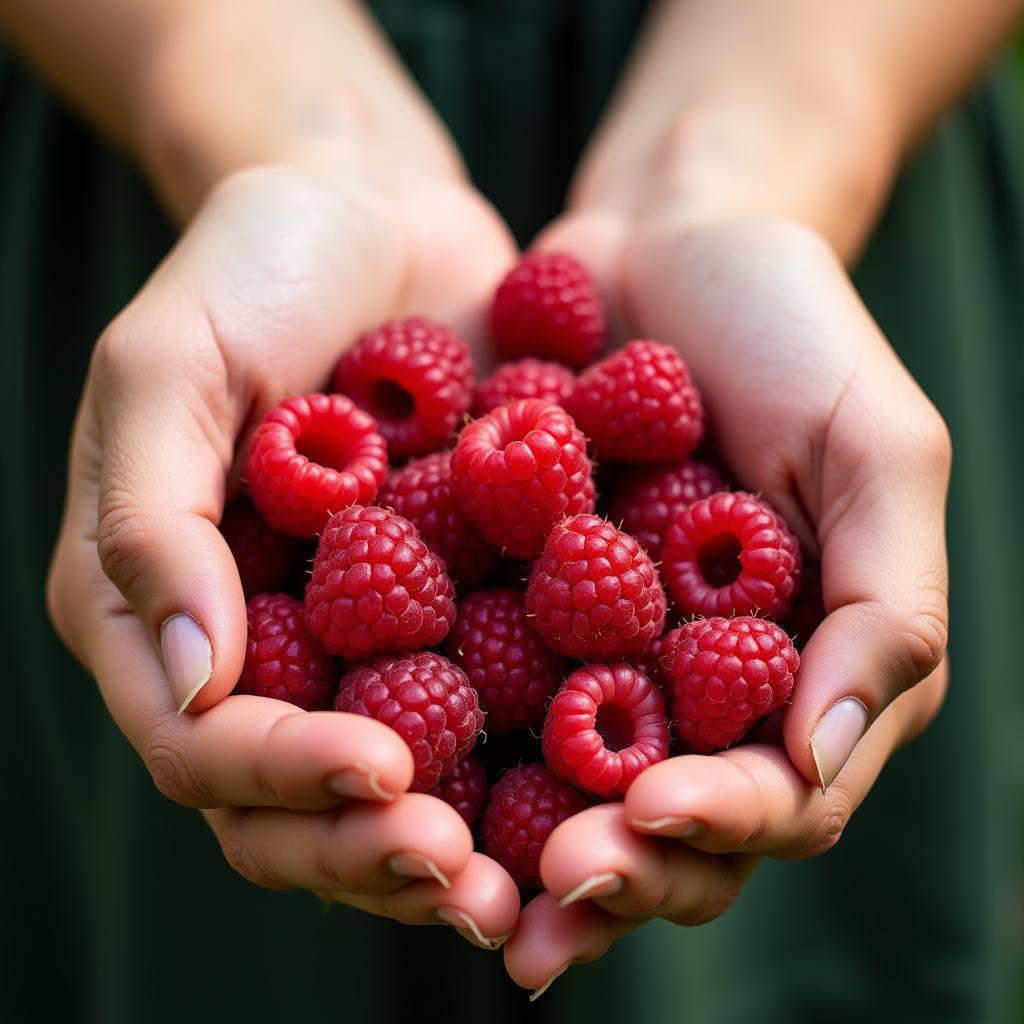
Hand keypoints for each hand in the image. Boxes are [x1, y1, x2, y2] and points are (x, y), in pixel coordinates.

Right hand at [46, 160, 519, 945]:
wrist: (379, 209)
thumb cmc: (260, 263)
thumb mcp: (171, 362)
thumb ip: (153, 519)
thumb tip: (187, 683)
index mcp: (163, 603)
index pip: (203, 740)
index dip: (283, 777)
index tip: (383, 776)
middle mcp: (260, 643)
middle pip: (295, 798)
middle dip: (374, 846)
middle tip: (467, 878)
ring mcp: (356, 636)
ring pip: (392, 783)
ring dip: (455, 840)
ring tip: (533, 875)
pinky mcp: (449, 606)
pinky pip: (481, 705)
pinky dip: (528, 762)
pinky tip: (599, 786)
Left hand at [503, 208, 949, 991]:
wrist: (664, 240)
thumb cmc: (787, 329)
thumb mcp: (873, 447)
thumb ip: (883, 604)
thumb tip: (821, 757)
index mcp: (804, 663)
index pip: (778, 791)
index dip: (720, 822)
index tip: (647, 810)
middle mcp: (703, 682)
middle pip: (665, 820)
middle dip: (615, 865)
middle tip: (548, 891)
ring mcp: (605, 651)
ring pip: (566, 788)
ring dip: (521, 844)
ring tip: (458, 878)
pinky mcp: (519, 605)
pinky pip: (482, 689)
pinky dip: (447, 739)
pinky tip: (393, 772)